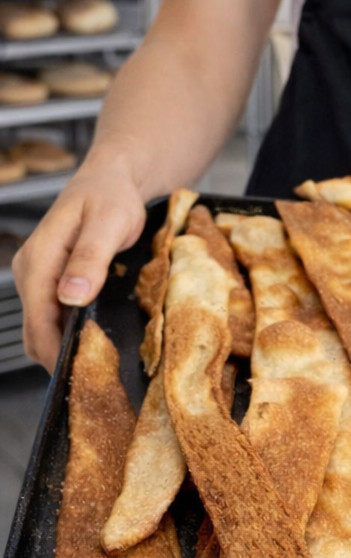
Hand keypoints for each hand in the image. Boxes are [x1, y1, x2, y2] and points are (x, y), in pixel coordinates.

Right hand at [13, 162, 146, 371]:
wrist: (112, 179)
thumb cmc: (111, 196)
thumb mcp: (108, 223)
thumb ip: (89, 259)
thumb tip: (70, 295)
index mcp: (39, 260)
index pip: (38, 322)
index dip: (57, 354)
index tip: (83, 376)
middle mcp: (31, 271)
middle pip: (35, 332)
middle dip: (60, 357)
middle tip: (97, 378)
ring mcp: (38, 277)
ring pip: (41, 327)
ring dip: (63, 346)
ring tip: (99, 362)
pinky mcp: (50, 280)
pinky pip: (52, 316)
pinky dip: (67, 332)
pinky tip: (93, 339)